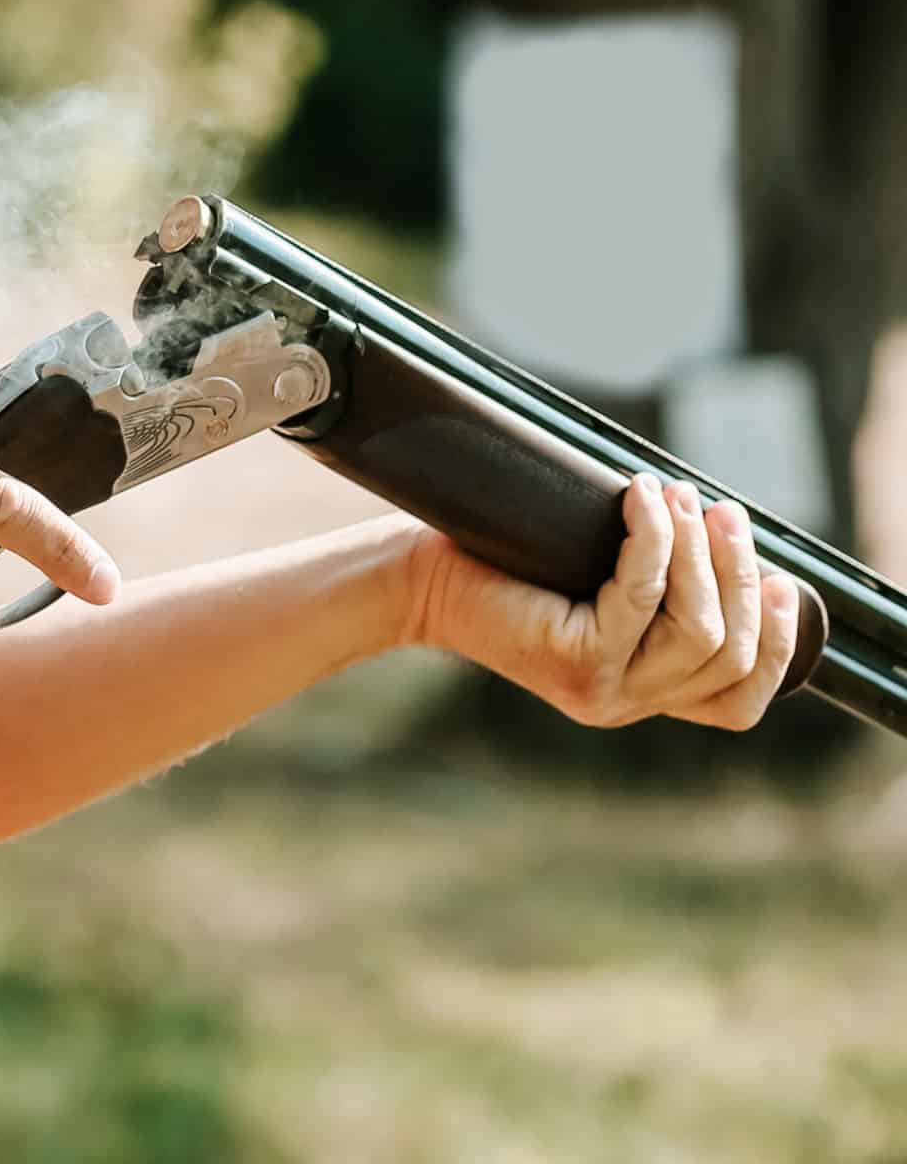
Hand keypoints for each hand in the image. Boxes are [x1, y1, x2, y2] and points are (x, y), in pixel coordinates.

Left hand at [407, 474, 799, 729]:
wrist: (422, 581)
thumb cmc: (508, 569)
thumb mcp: (598, 584)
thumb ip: (659, 588)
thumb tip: (729, 538)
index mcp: (641, 694)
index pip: (737, 702)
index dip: (776, 644)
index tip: (778, 581)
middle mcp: (625, 704)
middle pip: (729, 652)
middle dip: (738, 573)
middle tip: (721, 511)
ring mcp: (601, 690)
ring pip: (698, 628)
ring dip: (702, 553)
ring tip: (682, 496)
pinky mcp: (573, 661)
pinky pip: (643, 596)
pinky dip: (655, 540)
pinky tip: (642, 499)